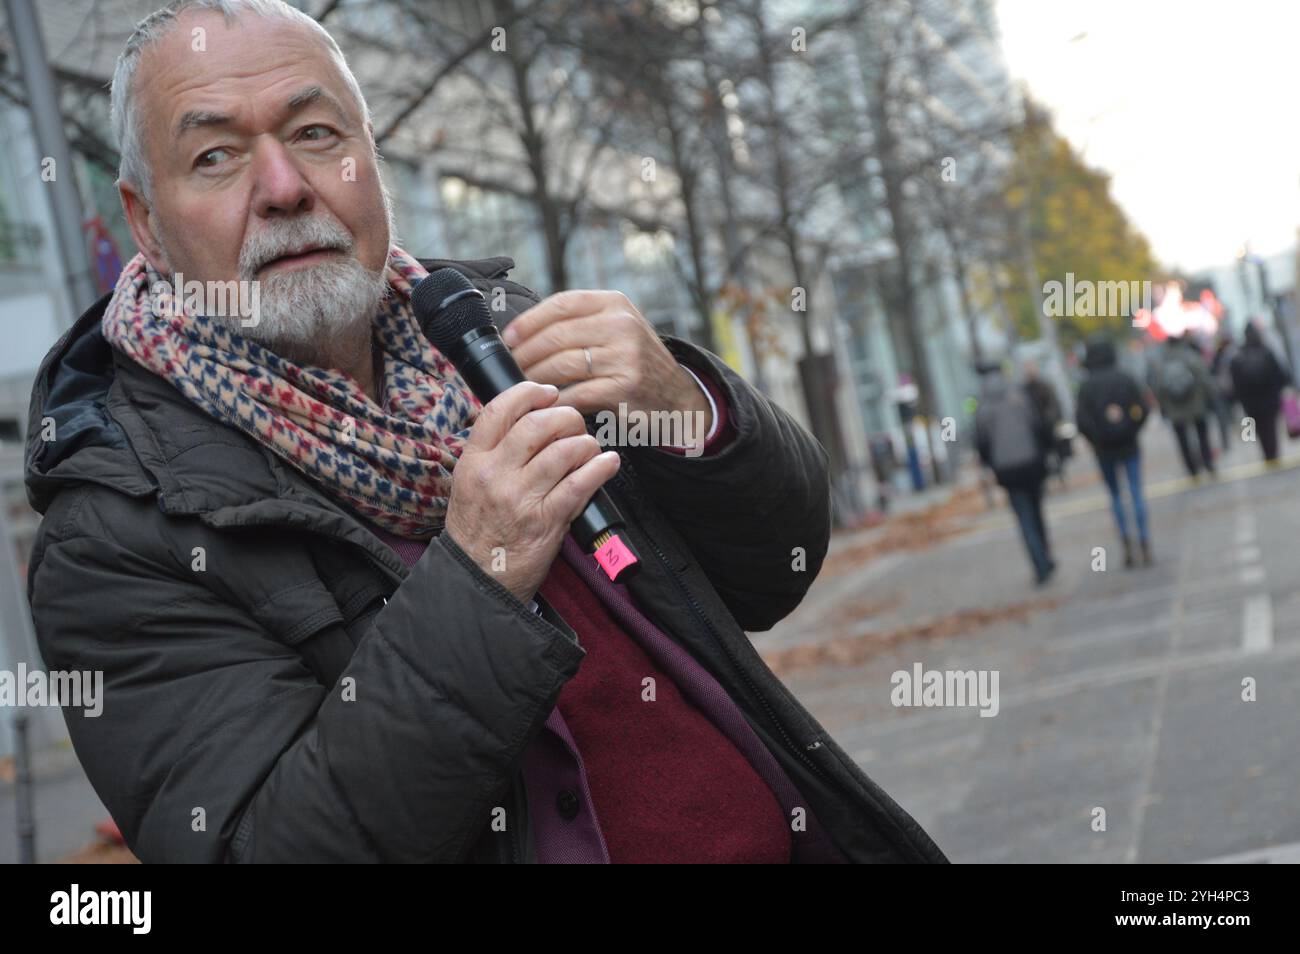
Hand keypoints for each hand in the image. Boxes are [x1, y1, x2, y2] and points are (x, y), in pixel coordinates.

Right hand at [443, 381, 620, 603]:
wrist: (478, 577)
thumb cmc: (477, 531)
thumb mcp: (468, 484)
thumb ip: (492, 453)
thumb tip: (529, 420)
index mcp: (473, 461)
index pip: (499, 411)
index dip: (528, 393)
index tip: (548, 394)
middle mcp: (494, 475)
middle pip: (537, 425)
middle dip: (565, 417)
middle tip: (575, 424)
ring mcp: (520, 498)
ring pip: (564, 451)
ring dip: (586, 444)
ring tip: (589, 449)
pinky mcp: (546, 520)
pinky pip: (580, 484)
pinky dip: (600, 468)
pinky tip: (607, 464)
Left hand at [503, 290, 709, 422]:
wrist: (678, 397)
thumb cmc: (636, 362)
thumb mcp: (618, 328)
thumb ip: (581, 322)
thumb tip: (524, 329)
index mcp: (615, 303)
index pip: (562, 304)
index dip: (529, 321)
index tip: (508, 337)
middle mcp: (621, 325)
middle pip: (556, 335)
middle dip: (526, 353)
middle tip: (511, 366)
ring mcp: (624, 357)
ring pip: (562, 364)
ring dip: (535, 377)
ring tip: (523, 384)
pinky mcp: (623, 388)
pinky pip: (575, 393)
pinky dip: (555, 399)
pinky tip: (545, 403)